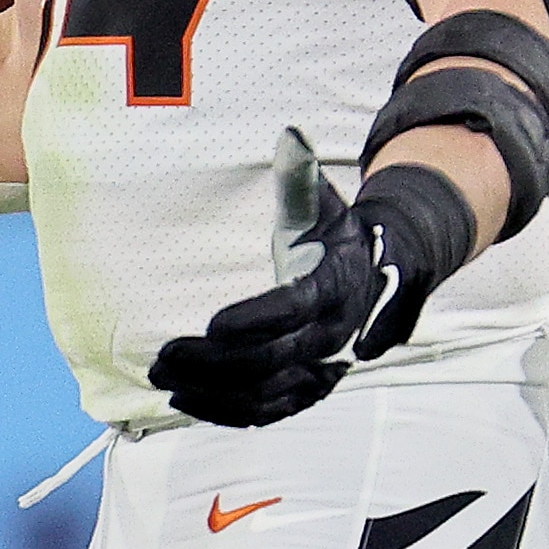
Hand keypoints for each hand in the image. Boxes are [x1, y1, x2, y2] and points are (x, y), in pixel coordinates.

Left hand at [148, 157, 472, 427]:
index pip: (297, 309)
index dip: (257, 320)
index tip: (211, 323)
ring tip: (164, 378)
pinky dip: (229, 412)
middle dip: (217, 363)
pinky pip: (271, 410)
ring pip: (270, 393)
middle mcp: (336, 334)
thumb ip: (301, 176)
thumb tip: (289, 136)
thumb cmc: (338, 232)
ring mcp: (325, 366)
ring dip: (214, 393)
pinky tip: (187, 402)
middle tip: (165, 355)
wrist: (383, 272)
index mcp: (337, 286)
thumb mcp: (323, 201)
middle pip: (276, 359)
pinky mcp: (310, 385)